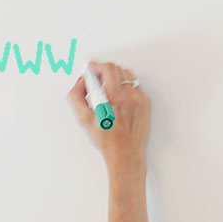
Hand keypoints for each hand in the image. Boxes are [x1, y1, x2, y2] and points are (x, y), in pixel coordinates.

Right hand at [68, 60, 150, 180]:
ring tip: (107, 89)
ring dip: (115, 77)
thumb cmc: (107, 141)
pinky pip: (135, 86)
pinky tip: (118, 98)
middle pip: (116, 69)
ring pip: (127, 75)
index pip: (107, 68)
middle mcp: (130, 96)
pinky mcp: (145, 103)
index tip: (89, 69)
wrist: (125, 155)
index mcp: (115, 97)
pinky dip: (125, 87)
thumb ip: (76, 97)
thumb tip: (80, 83)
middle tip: (95, 80)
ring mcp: (140, 99)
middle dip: (104, 71)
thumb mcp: (84, 120)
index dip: (95, 66)